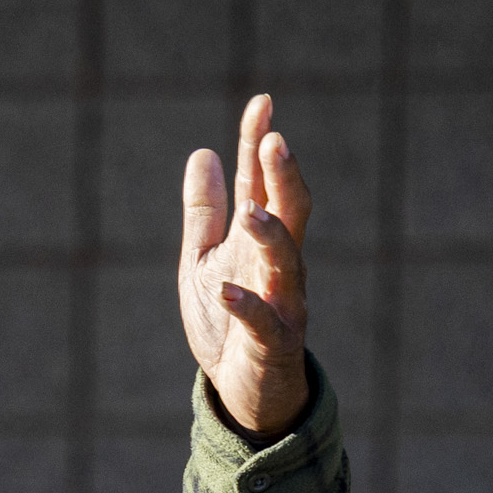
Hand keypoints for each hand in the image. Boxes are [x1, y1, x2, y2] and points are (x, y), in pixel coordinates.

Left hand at [179, 93, 311, 438]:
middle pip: (290, 212)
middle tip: (274, 141)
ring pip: (287, 261)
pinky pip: (263, 321)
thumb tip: (202, 152)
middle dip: (283, 177)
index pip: (261, 183)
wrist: (241, 390)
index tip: (261, 102)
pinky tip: (229, 289)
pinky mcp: (274, 343)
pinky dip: (247, 305)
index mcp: (260, 240)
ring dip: (271, 233)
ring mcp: (283, 302)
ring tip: (250, 210)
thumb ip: (204, 213)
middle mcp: (279, 264)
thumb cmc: (228, 322)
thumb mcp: (204, 261)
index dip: (259, 144)